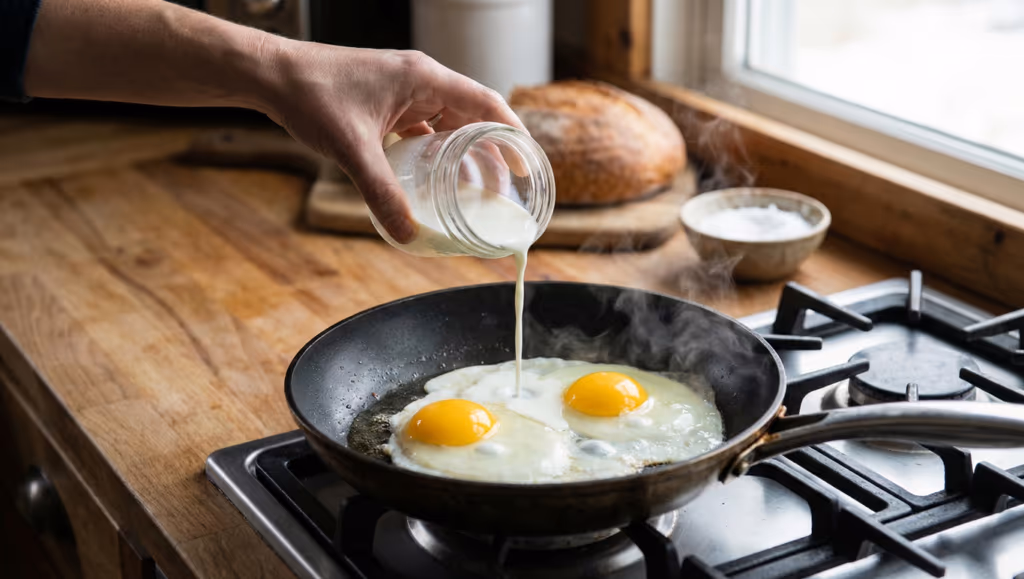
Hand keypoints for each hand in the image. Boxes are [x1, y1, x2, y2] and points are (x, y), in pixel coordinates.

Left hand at [258, 42, 526, 243]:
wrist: (271, 75)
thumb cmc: (312, 95)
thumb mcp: (352, 149)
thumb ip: (382, 193)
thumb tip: (408, 235)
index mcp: (424, 79)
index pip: (486, 103)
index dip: (511, 134)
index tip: (526, 164)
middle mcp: (420, 80)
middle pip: (472, 116)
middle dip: (491, 152)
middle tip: (504, 189)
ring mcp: (403, 90)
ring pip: (448, 124)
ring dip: (463, 153)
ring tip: (475, 189)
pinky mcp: (387, 102)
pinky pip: (423, 128)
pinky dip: (435, 152)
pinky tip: (434, 179)